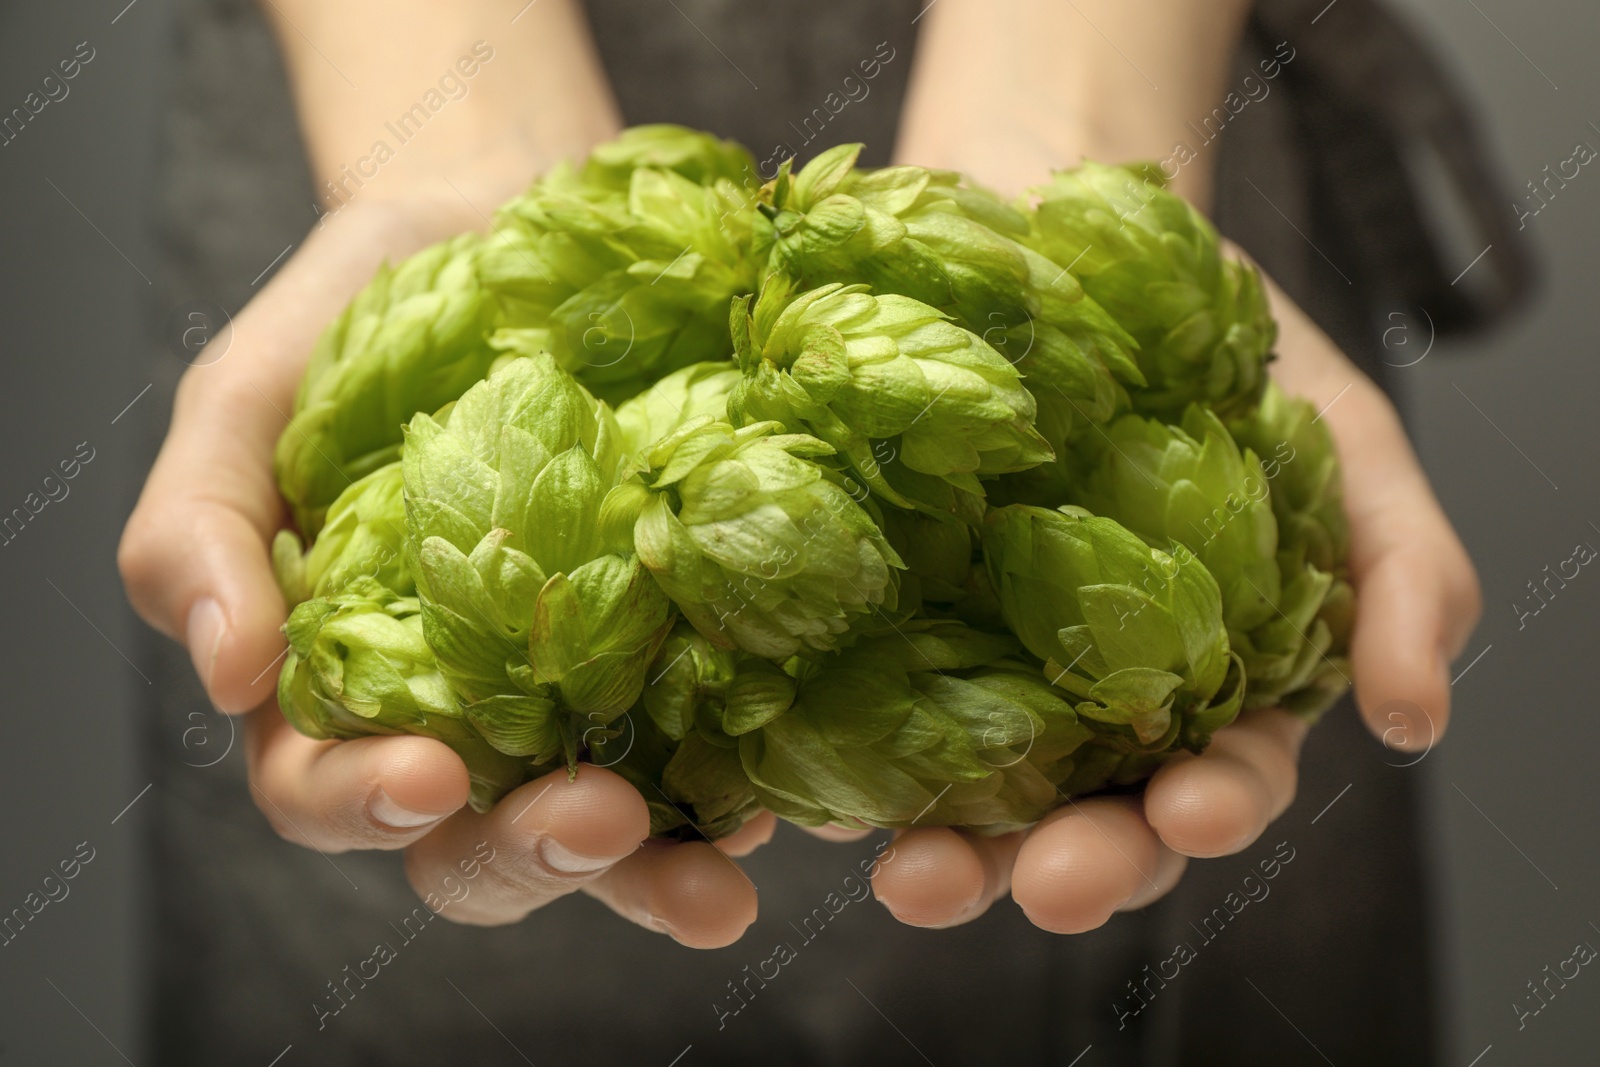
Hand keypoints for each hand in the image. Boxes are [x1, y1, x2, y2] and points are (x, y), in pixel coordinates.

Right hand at [119, 193, 764, 946]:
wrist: (496, 231)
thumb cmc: (350, 327)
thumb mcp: (243, 406)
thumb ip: (197, 533)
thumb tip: (223, 672)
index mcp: (338, 686)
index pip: (328, 792)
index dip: (367, 808)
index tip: (430, 779)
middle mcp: (461, 716)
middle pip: (480, 845)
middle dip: (536, 856)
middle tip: (600, 822)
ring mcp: (578, 693)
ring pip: (607, 827)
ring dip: (655, 872)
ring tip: (718, 877)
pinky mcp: (676, 650)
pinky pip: (711, 743)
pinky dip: (743, 782)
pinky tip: (783, 792)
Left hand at [867, 271, 1481, 931]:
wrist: (1065, 224)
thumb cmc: (1222, 351)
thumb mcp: (1348, 443)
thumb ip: (1404, 576)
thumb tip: (1413, 720)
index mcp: (1208, 686)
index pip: (1216, 780)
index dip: (1208, 810)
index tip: (1191, 809)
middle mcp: (1090, 703)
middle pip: (1085, 819)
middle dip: (1074, 865)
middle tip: (1044, 882)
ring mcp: (978, 665)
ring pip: (965, 793)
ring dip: (949, 851)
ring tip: (916, 874)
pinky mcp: (881, 622)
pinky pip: (851, 704)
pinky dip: (834, 756)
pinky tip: (816, 791)